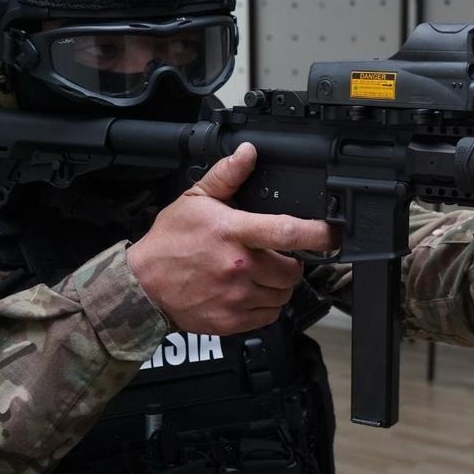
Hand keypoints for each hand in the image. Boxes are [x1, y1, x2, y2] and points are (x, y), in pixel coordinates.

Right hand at [128, 143, 337, 334]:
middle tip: (271, 256)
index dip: (317, 233)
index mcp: (233, 232)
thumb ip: (227, 176)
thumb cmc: (169, 243)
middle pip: (292, 269)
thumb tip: (248, 153)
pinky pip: (269, 315)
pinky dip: (265, 305)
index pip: (286, 231)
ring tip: (255, 274)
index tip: (331, 234)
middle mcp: (238, 266)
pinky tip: (247, 293)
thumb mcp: (195, 200)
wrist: (142, 288)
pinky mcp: (232, 321)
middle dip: (289, 262)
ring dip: (277, 285)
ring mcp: (236, 297)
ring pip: (283, 294)